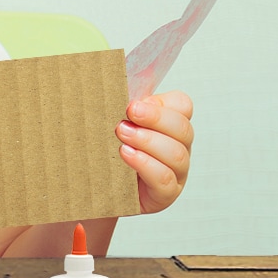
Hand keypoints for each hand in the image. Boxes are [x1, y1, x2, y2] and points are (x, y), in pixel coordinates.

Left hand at [116, 90, 193, 213]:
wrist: (95, 191)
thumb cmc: (105, 154)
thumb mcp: (111, 126)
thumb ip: (117, 108)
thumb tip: (107, 82)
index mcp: (168, 126)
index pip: (182, 106)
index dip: (163, 103)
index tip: (134, 102)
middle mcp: (177, 147)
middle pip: (183, 129)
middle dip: (155, 118)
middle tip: (129, 113)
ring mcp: (175, 173)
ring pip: (176, 153)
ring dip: (148, 140)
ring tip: (122, 134)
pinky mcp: (165, 195)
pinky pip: (165, 179)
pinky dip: (146, 164)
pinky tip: (127, 155)